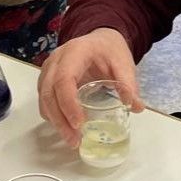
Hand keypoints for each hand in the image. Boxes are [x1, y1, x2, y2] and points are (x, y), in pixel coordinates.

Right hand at [37, 27, 142, 147]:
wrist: (100, 40)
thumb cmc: (110, 50)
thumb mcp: (123, 63)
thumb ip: (128, 83)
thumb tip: (136, 107)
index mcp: (75, 52)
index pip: (64, 79)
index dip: (68, 103)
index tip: (80, 124)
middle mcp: (56, 59)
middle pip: (49, 92)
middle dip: (60, 119)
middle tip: (74, 140)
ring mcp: (48, 68)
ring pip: (44, 98)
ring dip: (55, 121)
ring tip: (72, 139)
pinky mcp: (46, 78)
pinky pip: (44, 100)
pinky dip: (52, 115)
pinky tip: (66, 127)